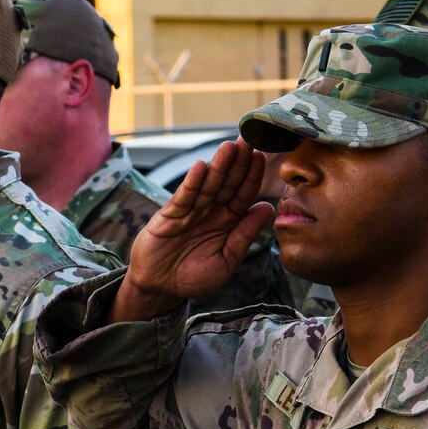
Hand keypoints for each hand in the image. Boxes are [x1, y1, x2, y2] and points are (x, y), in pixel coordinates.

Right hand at [116, 141, 273, 322]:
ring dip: (218, 166)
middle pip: (227, 184)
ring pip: (207, 185)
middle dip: (237, 163)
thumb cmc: (194, 276)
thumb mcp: (226, 260)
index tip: (260, 157)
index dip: (251, 177)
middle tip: (248, 141)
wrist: (160, 287)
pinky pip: (183, 198)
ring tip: (228, 147)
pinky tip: (200, 168)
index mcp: (228, 221)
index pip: (243, 195)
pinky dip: (191, 183)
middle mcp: (211, 211)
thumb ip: (245, 235)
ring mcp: (190, 211)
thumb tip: (267, 208)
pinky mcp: (169, 215)